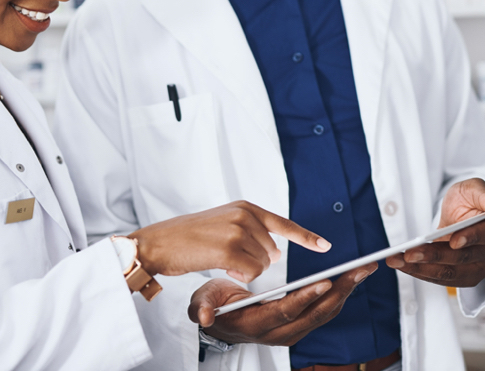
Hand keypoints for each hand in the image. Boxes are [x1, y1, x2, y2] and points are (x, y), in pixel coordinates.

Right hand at [129, 200, 330, 282]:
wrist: (158, 242)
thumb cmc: (188, 238)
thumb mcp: (224, 224)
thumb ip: (252, 234)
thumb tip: (276, 252)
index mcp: (246, 207)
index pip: (283, 223)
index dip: (306, 237)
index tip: (326, 246)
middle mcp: (245, 215)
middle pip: (272, 252)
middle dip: (255, 262)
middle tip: (226, 255)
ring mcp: (238, 230)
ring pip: (262, 264)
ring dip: (244, 270)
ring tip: (219, 257)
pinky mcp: (229, 248)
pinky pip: (250, 273)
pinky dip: (238, 276)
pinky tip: (221, 266)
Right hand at [188, 263, 377, 345]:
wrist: (222, 321)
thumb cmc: (214, 305)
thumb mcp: (202, 303)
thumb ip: (202, 309)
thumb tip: (204, 317)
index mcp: (257, 325)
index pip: (287, 312)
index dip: (307, 298)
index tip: (325, 282)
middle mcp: (279, 333)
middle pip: (315, 313)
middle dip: (340, 291)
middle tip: (360, 269)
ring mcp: (292, 331)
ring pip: (325, 313)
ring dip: (346, 291)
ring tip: (363, 269)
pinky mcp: (300, 324)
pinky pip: (324, 311)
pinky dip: (341, 293)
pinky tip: (351, 277)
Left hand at [387, 178, 484, 287]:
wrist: (465, 213)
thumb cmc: (470, 198)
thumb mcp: (475, 187)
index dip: (470, 238)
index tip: (454, 241)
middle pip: (462, 258)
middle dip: (434, 256)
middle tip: (409, 253)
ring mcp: (479, 267)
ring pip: (449, 272)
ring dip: (421, 269)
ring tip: (397, 261)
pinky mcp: (464, 277)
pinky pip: (441, 278)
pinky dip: (420, 273)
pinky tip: (402, 265)